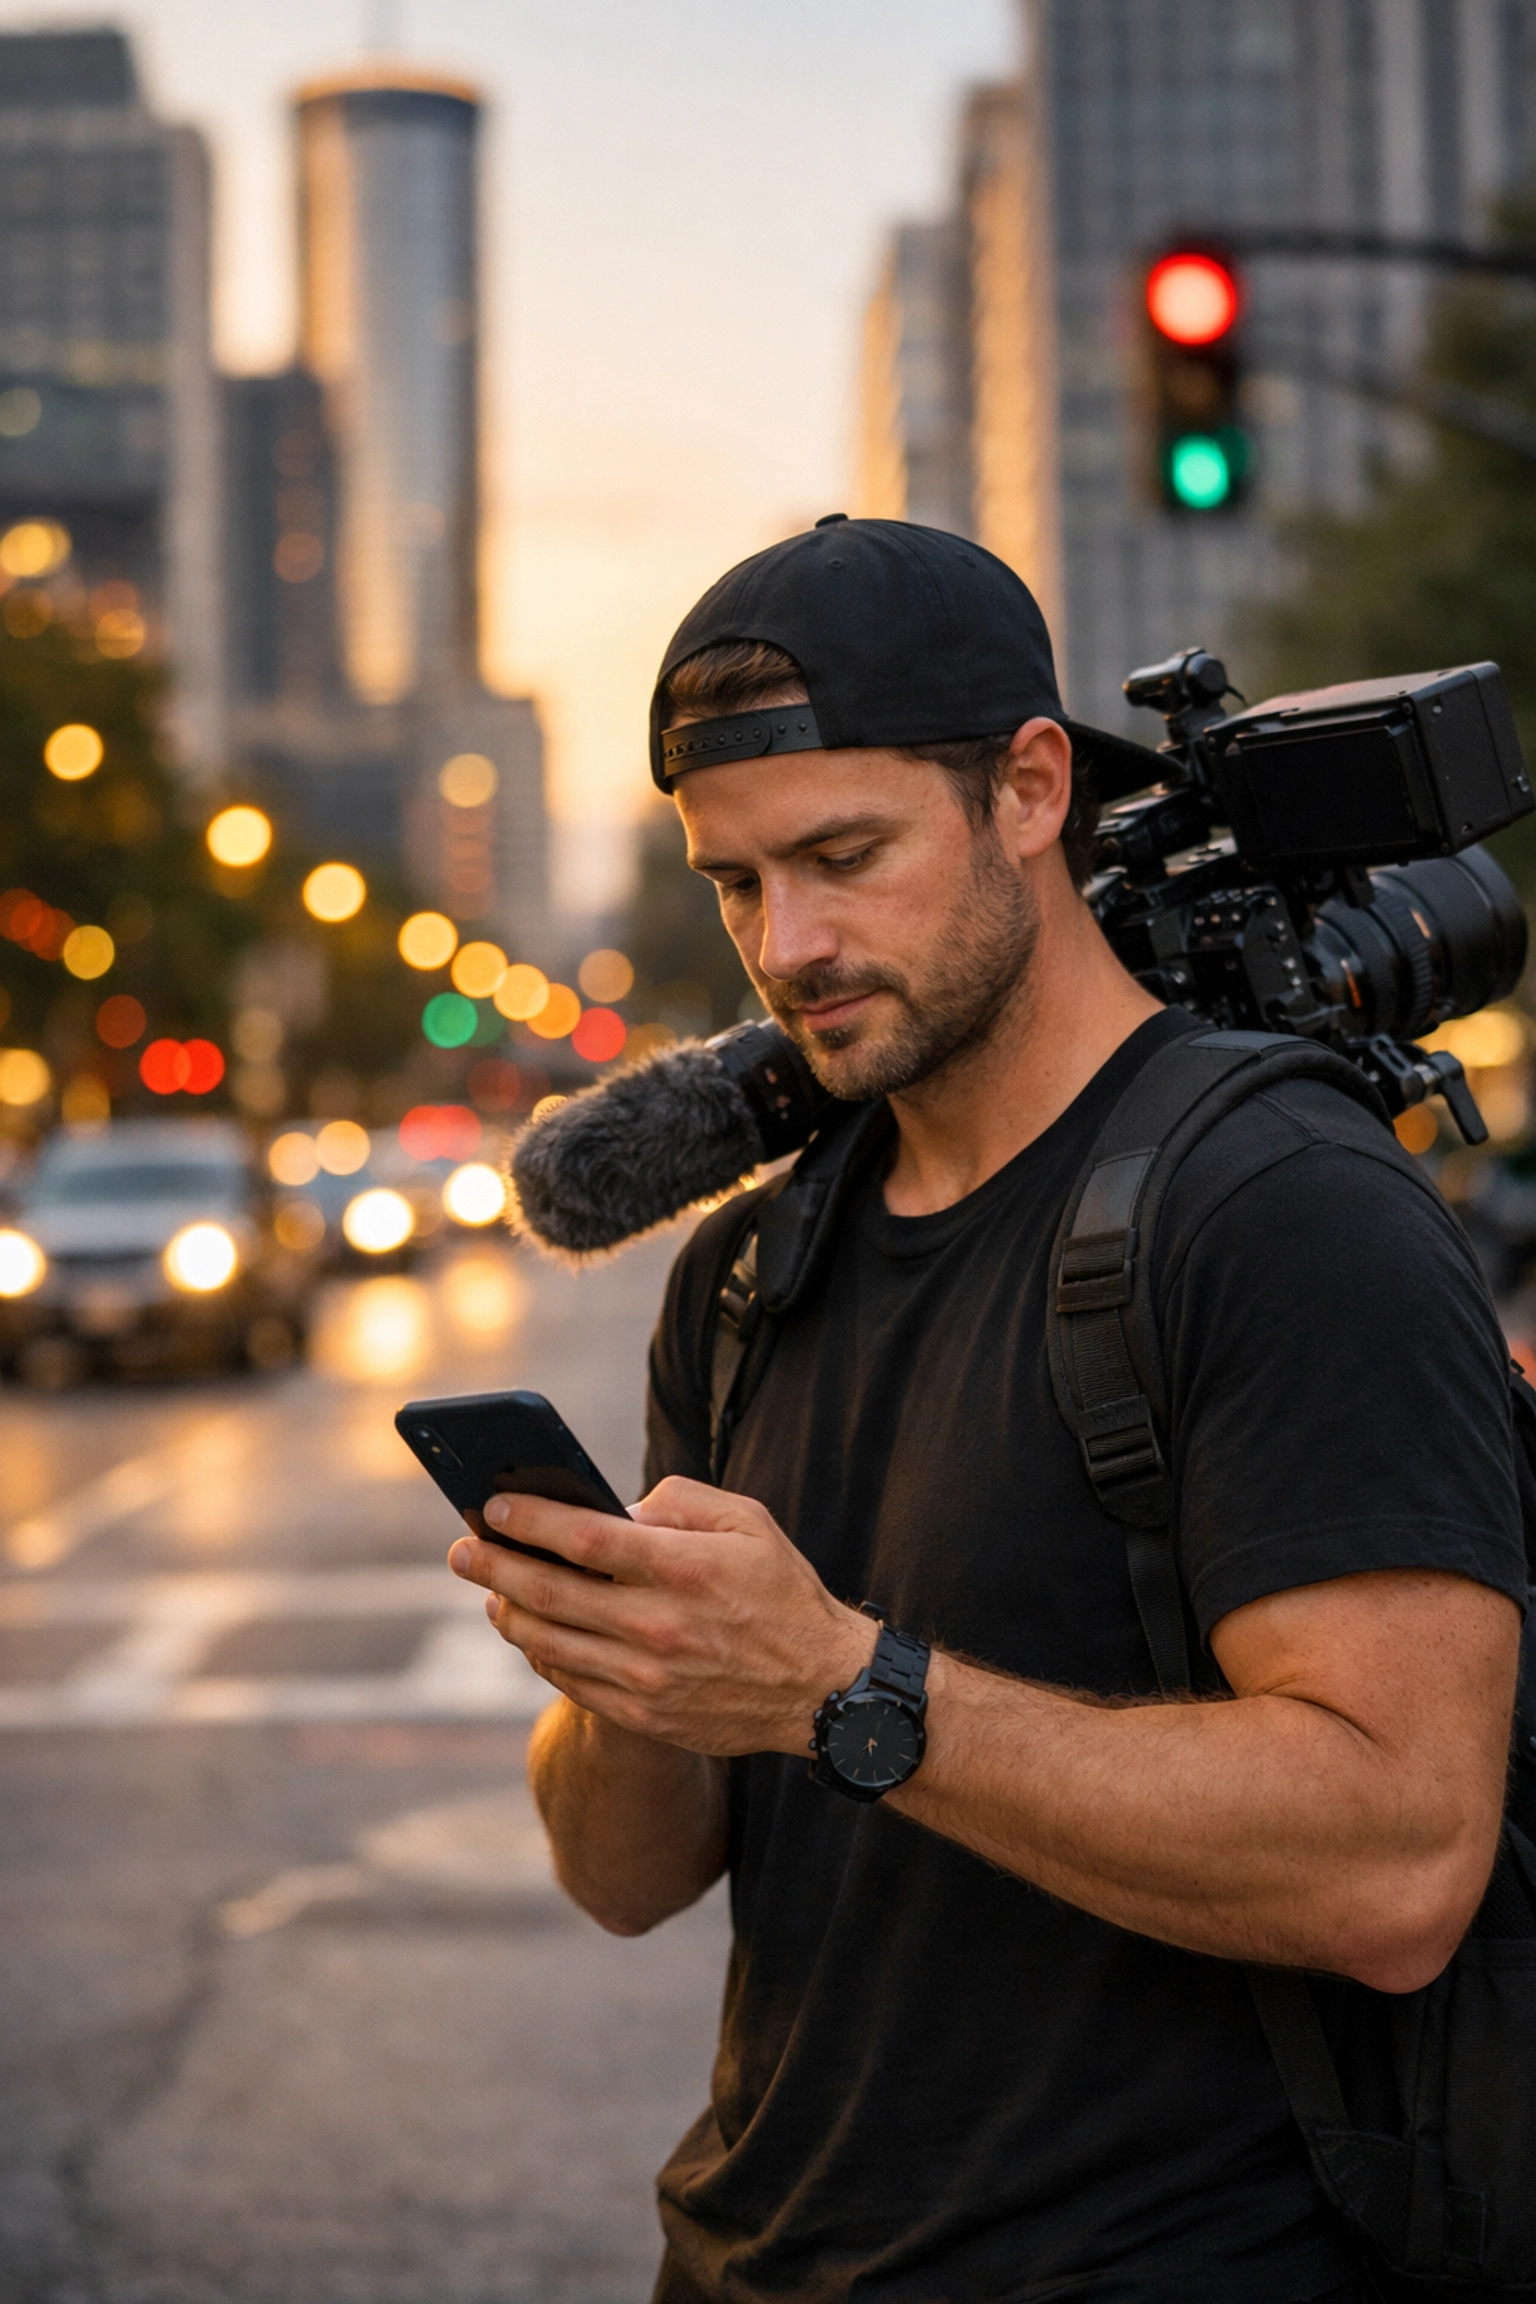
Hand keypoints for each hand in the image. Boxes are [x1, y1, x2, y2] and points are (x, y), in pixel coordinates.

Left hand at [447, 1477, 876, 1757]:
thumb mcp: (748, 1523)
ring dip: (507, 1614)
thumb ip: (679, 1502)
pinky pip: (572, 1684)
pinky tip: (530, 1634)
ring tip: (489, 1592)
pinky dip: (541, 1655)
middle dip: (493, 1566)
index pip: (583, 1538)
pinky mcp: (646, 1717)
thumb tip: (615, 1508)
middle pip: (549, 1592)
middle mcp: (659, 1625)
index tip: (490, 1505)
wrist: (822, 1690)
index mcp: (683, 1568)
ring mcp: (648, 1679)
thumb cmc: (783, 1593)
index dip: (529, 1520)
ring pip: (550, 1643)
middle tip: (460, 1550)